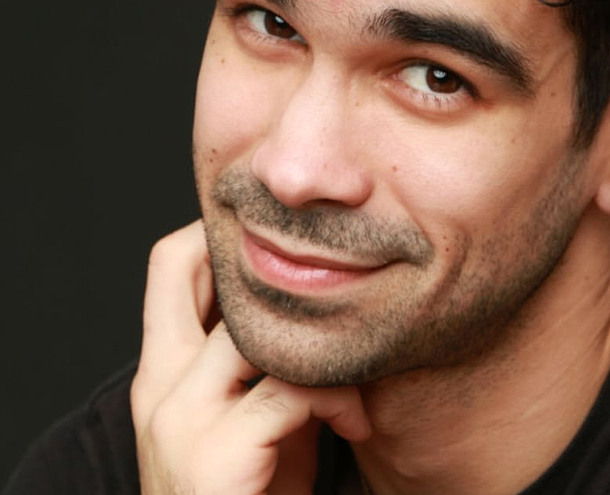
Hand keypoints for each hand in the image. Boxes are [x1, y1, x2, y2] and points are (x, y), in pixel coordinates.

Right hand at [130, 221, 370, 494]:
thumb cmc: (256, 489)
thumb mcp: (252, 411)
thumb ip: (263, 357)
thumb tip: (312, 294)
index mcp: (160, 370)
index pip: (169, 264)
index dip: (219, 235)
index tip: (282, 245)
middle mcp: (157, 384)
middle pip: (183, 263)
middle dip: (254, 254)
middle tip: (320, 277)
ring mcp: (180, 418)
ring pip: (257, 324)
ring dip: (321, 338)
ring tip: (356, 375)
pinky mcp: (216, 455)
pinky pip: (291, 386)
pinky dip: (336, 395)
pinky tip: (355, 421)